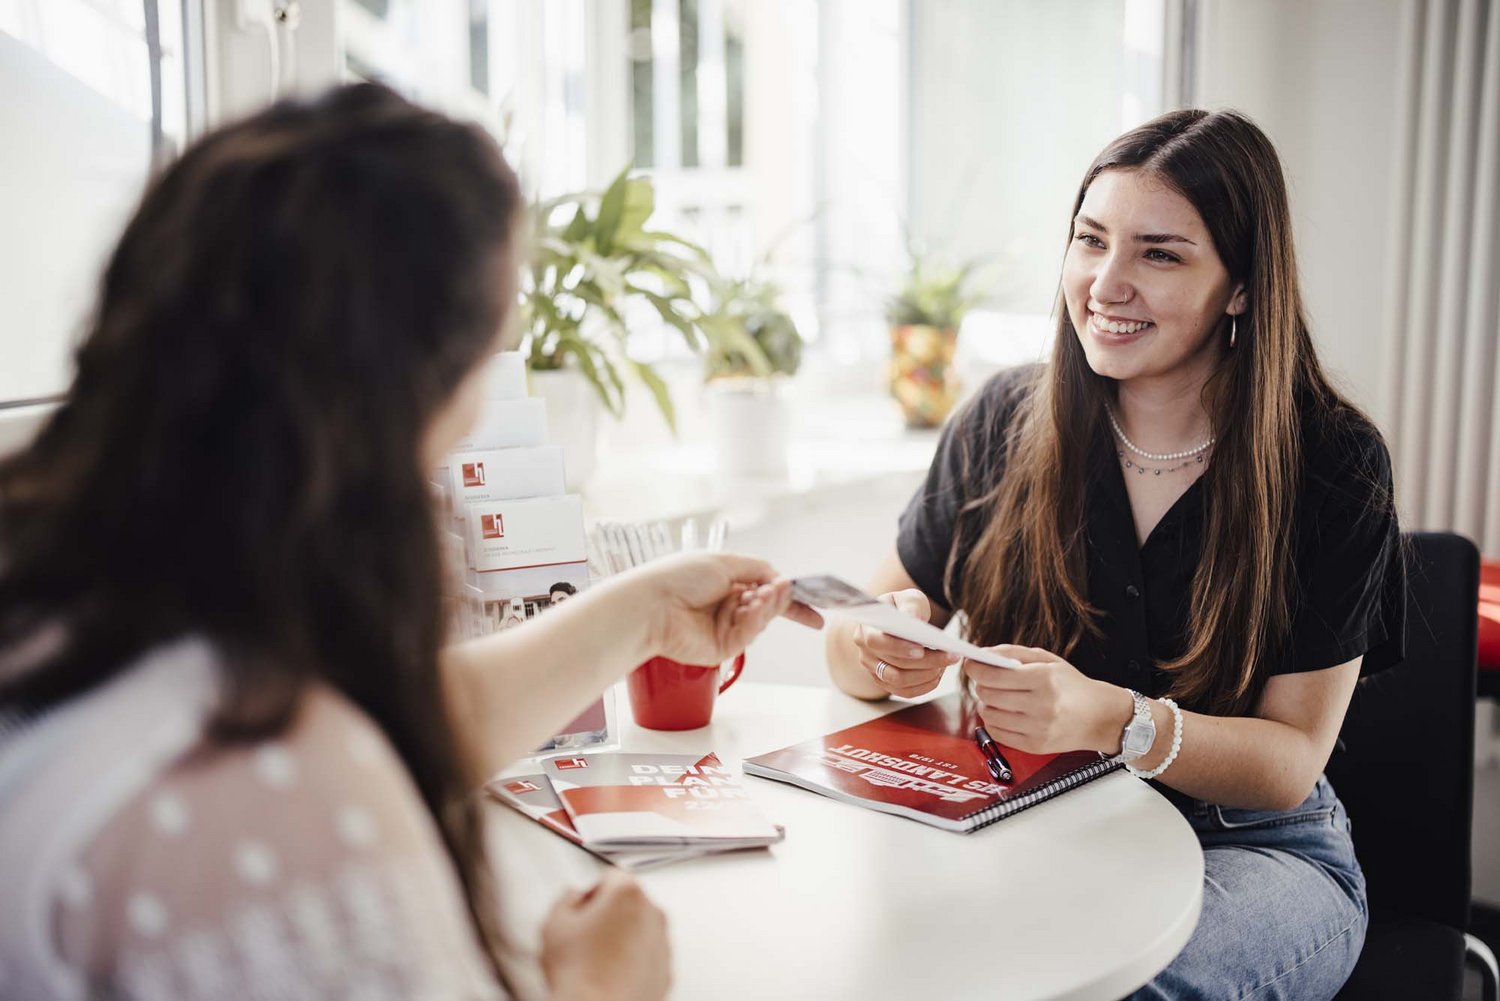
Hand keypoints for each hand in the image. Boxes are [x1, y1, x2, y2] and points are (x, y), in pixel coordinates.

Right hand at [541, 870, 670, 1000]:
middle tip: (585, 938)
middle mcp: (653, 913)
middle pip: (628, 903)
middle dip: (608, 915)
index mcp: (628, 892)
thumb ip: (566, 899)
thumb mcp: (554, 924)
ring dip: (621, 939)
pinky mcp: (666, 970)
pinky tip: (609, 976)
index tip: (580, 911)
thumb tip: (573, 897)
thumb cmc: (578, 974)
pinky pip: (647, 957)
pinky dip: (632, 962)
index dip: (590, 894)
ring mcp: (663, 942)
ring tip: (595, 962)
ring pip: (639, 931)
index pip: (610, 877)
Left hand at [633, 552, 822, 666]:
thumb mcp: (725, 562)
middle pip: (768, 607)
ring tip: (763, 595)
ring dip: (765, 606)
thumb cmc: (680, 577)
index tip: (816, 608)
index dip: (791, 599)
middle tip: (784, 591)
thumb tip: (780, 579)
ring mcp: (725, 629)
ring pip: (761, 621)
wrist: (652, 605)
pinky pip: (748, 635)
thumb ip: (758, 569)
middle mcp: (727, 606)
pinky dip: (753, 621)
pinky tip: (749, 608)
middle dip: (779, 599)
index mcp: (726, 583)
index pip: (766, 591)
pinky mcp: (722, 649)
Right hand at [850, 589, 958, 697]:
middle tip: (950, 656)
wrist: (901, 621)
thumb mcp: (909, 599)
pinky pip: (904, 691)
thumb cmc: (904, 608)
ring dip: (925, 675)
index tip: (922, 649)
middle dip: (925, 662)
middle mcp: (865, 652)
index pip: (876, 641)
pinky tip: (938, 675)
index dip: (898, 647)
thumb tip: (913, 619)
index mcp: (865, 629)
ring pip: (899, 681)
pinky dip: (923, 686)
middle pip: (893, 664)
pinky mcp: (885, 682)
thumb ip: (911, 606)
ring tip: (945, 665)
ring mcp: (873, 669)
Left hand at [963, 645, 1130, 754]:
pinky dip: (993, 722)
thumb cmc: (1072, 685)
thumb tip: (982, 653)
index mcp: (1044, 679)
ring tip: (997, 697)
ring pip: (989, 715)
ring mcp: (1038, 728)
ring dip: (986, 703)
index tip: (970, 664)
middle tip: (988, 680)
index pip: (994, 675)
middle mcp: (1042, 705)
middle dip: (982, 684)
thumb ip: (1012, 653)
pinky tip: (1003, 713)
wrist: (1100, 717)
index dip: (976, 668)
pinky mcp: (1035, 746)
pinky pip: (997, 734)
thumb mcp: (1048, 660)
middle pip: (989, 694)